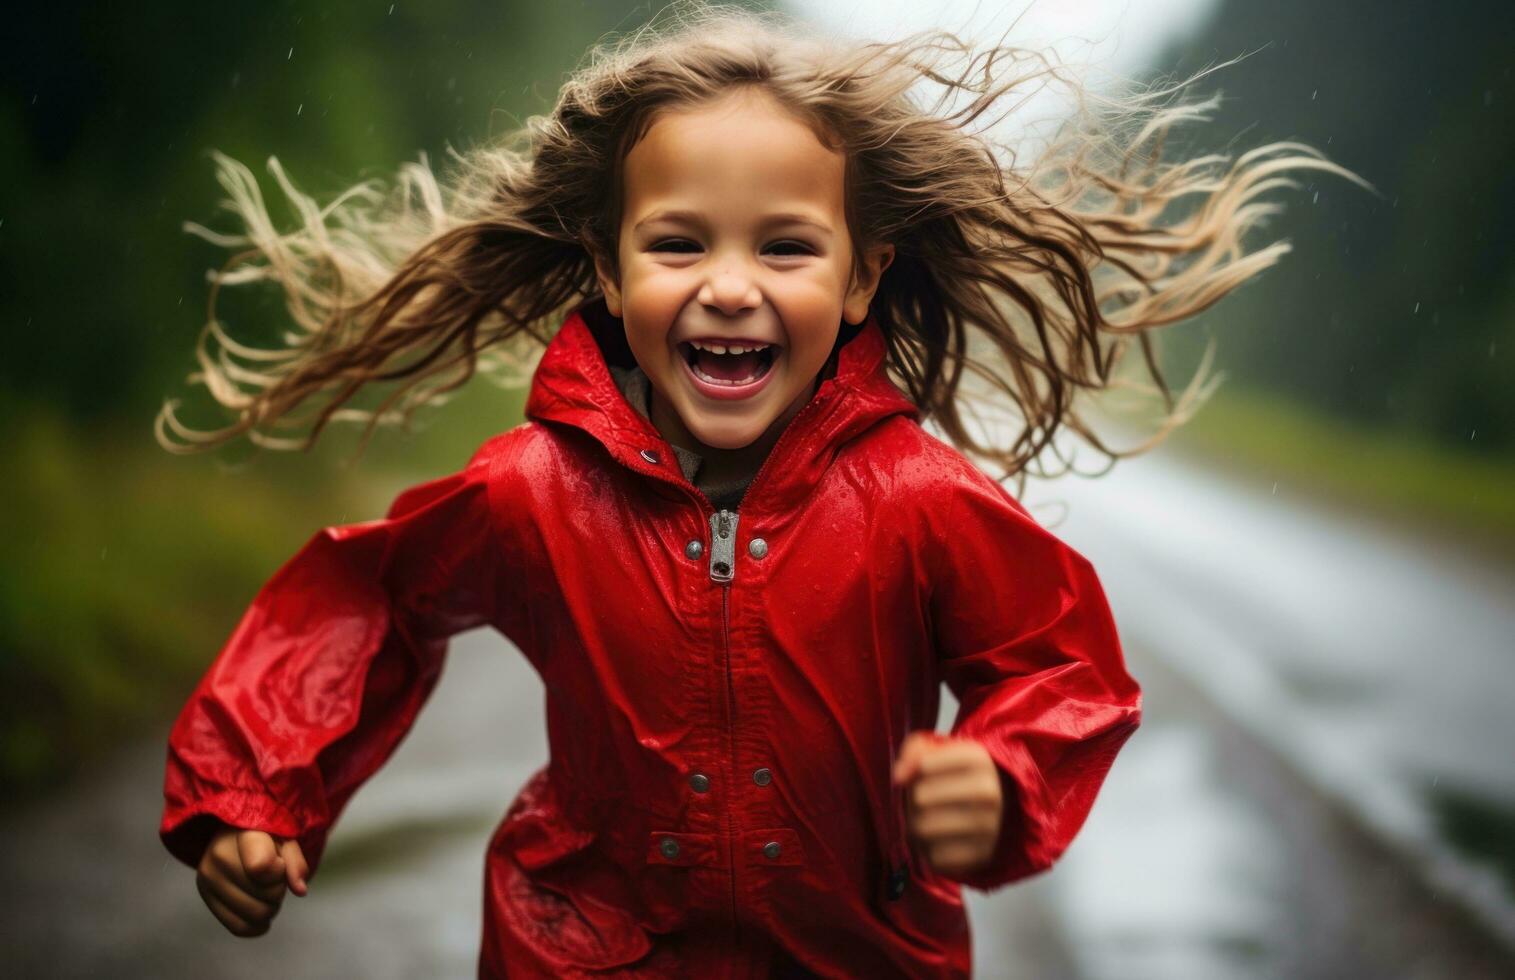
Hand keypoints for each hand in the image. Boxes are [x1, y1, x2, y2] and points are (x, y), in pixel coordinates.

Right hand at [195, 823, 309, 937]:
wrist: (235, 836)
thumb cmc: (266, 837)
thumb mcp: (286, 839)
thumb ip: (296, 862)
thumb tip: (300, 890)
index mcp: (242, 835)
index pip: (262, 867)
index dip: (279, 872)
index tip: (279, 863)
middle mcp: (219, 856)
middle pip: (264, 895)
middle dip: (278, 891)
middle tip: (274, 879)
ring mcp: (209, 879)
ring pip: (254, 915)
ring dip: (270, 909)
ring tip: (266, 892)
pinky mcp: (207, 898)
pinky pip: (239, 928)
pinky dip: (257, 926)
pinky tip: (260, 913)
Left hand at [891, 732, 1003, 876]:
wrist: (1000, 808)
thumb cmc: (957, 775)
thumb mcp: (940, 750)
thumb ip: (914, 750)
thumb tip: (898, 776)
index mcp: (978, 759)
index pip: (923, 765)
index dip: (911, 771)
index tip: (917, 775)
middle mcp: (988, 792)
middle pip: (920, 797)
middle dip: (912, 800)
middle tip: (921, 801)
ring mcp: (988, 826)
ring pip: (922, 829)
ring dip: (915, 825)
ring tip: (926, 819)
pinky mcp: (981, 856)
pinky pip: (934, 856)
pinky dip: (928, 850)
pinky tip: (938, 839)